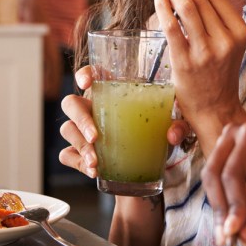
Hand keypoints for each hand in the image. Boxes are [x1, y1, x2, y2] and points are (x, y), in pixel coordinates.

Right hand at [58, 66, 193, 178]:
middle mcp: (93, 107)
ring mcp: (82, 130)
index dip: (85, 73)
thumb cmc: (155, 133)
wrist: (148, 163)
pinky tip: (93, 171)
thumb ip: (177, 126)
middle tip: (95, 137)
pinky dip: (78, 162)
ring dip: (81, 146)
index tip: (87, 83)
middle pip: (71, 104)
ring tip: (96, 163)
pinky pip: (68, 154)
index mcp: (112, 92)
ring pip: (68, 130)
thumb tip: (172, 134)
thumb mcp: (170, 127)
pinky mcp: (79, 152)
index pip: (92, 74)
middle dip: (81, 120)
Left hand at [154, 0, 245, 136]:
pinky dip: (162, 7)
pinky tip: (157, 1)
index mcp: (240, 32)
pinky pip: (171, 25)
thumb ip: (217, 20)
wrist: (216, 111)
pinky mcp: (187, 62)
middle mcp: (227, 40)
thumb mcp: (229, 45)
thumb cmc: (218, 75)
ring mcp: (207, 52)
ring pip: (187, 6)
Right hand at [203, 121, 245, 245]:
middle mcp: (231, 135)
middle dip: (222, 210)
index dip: (233, 203)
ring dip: (223, 213)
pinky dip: (229, 210)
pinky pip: (218, 189)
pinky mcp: (224, 164)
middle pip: (214, 176)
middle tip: (228, 239)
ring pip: (212, 185)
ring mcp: (225, 148)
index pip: (232, 173)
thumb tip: (241, 236)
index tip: (234, 232)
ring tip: (243, 236)